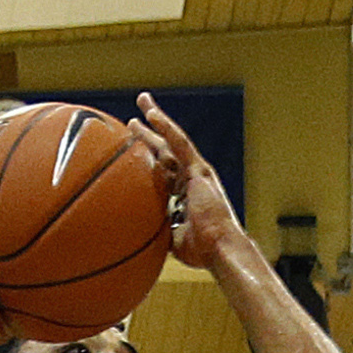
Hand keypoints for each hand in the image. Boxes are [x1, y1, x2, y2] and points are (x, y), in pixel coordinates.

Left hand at [129, 94, 243, 269]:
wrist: (221, 248)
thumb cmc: (201, 251)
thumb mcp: (170, 239)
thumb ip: (155, 229)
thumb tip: (131, 233)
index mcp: (185, 195)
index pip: (163, 172)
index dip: (148, 161)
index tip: (132, 152)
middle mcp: (190, 179)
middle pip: (165, 151)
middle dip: (148, 135)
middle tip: (132, 122)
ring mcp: (196, 172)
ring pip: (172, 140)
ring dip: (156, 119)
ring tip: (142, 101)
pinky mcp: (199, 170)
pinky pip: (180, 143)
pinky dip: (166, 127)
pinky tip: (151, 114)